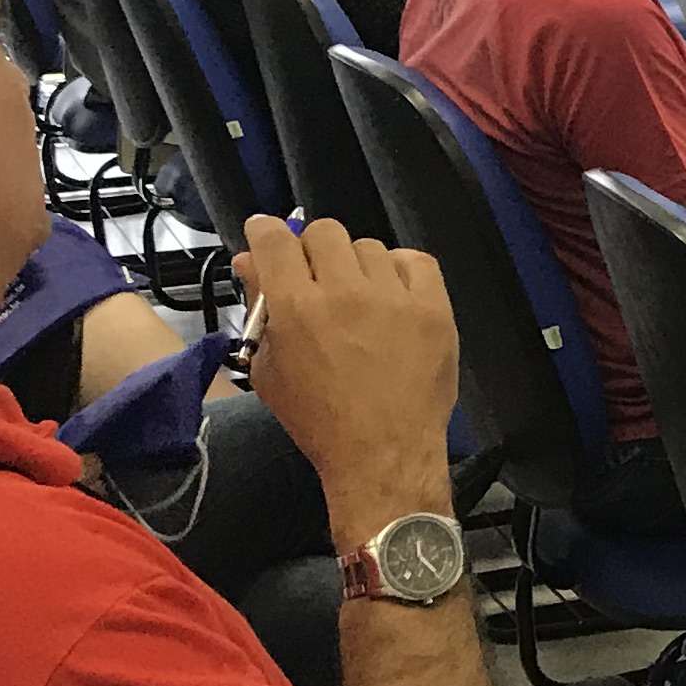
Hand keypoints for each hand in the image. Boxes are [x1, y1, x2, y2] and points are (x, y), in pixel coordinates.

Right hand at [237, 217, 458, 522]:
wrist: (384, 454)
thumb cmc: (318, 420)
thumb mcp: (269, 370)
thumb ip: (259, 311)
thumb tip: (251, 262)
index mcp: (297, 307)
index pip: (276, 241)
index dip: (266, 231)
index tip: (266, 234)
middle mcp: (345, 291)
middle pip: (325, 232)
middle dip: (312, 249)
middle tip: (315, 277)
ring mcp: (394, 296)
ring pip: (368, 247)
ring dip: (356, 266)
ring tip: (358, 299)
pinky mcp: (434, 307)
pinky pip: (416, 261)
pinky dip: (400, 271)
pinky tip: (393, 295)